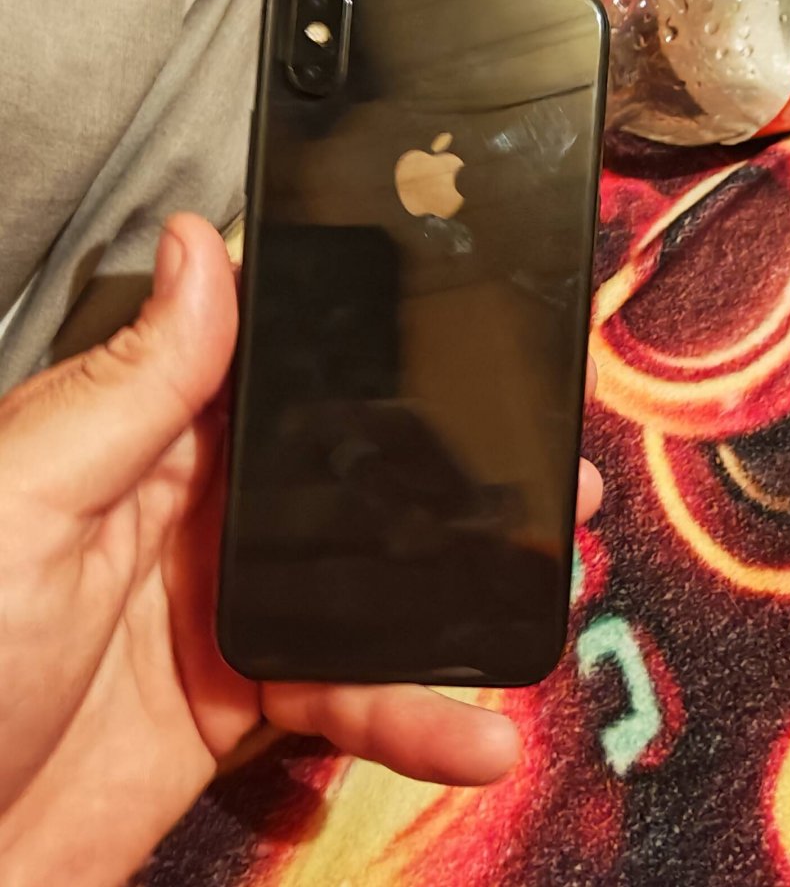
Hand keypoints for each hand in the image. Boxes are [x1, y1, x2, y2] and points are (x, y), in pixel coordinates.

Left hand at [0, 214, 602, 886]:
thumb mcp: (29, 496)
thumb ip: (132, 387)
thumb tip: (201, 249)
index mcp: (145, 439)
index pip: (275, 373)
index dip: (368, 353)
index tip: (462, 339)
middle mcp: (195, 513)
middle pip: (347, 477)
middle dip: (449, 473)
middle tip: (540, 462)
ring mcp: (228, 607)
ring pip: (372, 585)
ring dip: (462, 592)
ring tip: (548, 582)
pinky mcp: (245, 697)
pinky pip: (352, 693)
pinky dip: (416, 714)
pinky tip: (470, 729)